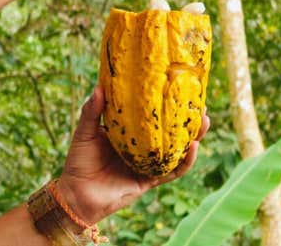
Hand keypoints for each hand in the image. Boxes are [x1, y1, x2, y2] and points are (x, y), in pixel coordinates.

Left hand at [56, 85, 209, 224]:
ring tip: (204, 121)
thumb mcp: (85, 132)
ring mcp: (148, 164)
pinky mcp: (150, 180)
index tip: (179, 86)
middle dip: (188, 119)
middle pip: (170, 132)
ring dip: (194, 137)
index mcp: (129, 133)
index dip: (165, 103)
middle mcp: (142, 148)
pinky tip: (193, 147)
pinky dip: (185, 161)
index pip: (152, 115)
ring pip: (177, 150)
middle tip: (201, 103)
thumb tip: (100, 87)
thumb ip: (92, 111)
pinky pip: (172, 171)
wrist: (76, 195)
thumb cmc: (79, 161)